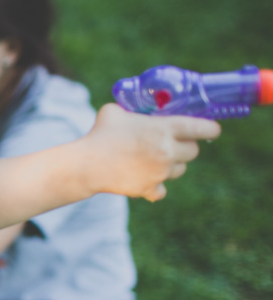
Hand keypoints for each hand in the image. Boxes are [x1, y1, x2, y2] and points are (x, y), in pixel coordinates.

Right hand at [87, 104, 220, 200]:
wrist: (86, 165)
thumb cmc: (99, 134)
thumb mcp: (116, 111)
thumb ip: (133, 110)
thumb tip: (137, 109)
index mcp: (164, 128)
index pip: (203, 128)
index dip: (211, 128)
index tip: (212, 130)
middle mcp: (167, 151)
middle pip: (193, 151)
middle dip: (185, 147)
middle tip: (172, 144)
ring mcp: (160, 172)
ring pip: (179, 170)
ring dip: (170, 165)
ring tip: (152, 161)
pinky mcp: (150, 189)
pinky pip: (162, 190)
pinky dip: (155, 186)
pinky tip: (145, 179)